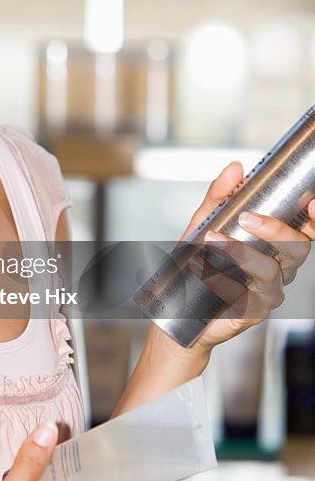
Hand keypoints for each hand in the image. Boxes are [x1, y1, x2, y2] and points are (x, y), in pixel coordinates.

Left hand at [180, 161, 314, 351]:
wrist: (178, 306)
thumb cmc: (197, 264)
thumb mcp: (204, 222)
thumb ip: (220, 196)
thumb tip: (236, 169)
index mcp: (275, 245)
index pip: (306, 230)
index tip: (312, 201)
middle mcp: (278, 268)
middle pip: (298, 248)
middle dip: (276, 229)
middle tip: (246, 217)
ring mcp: (269, 292)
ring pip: (272, 270)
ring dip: (242, 252)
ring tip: (213, 239)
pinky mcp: (254, 312)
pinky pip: (249, 295)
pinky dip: (225, 280)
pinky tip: (205, 270)